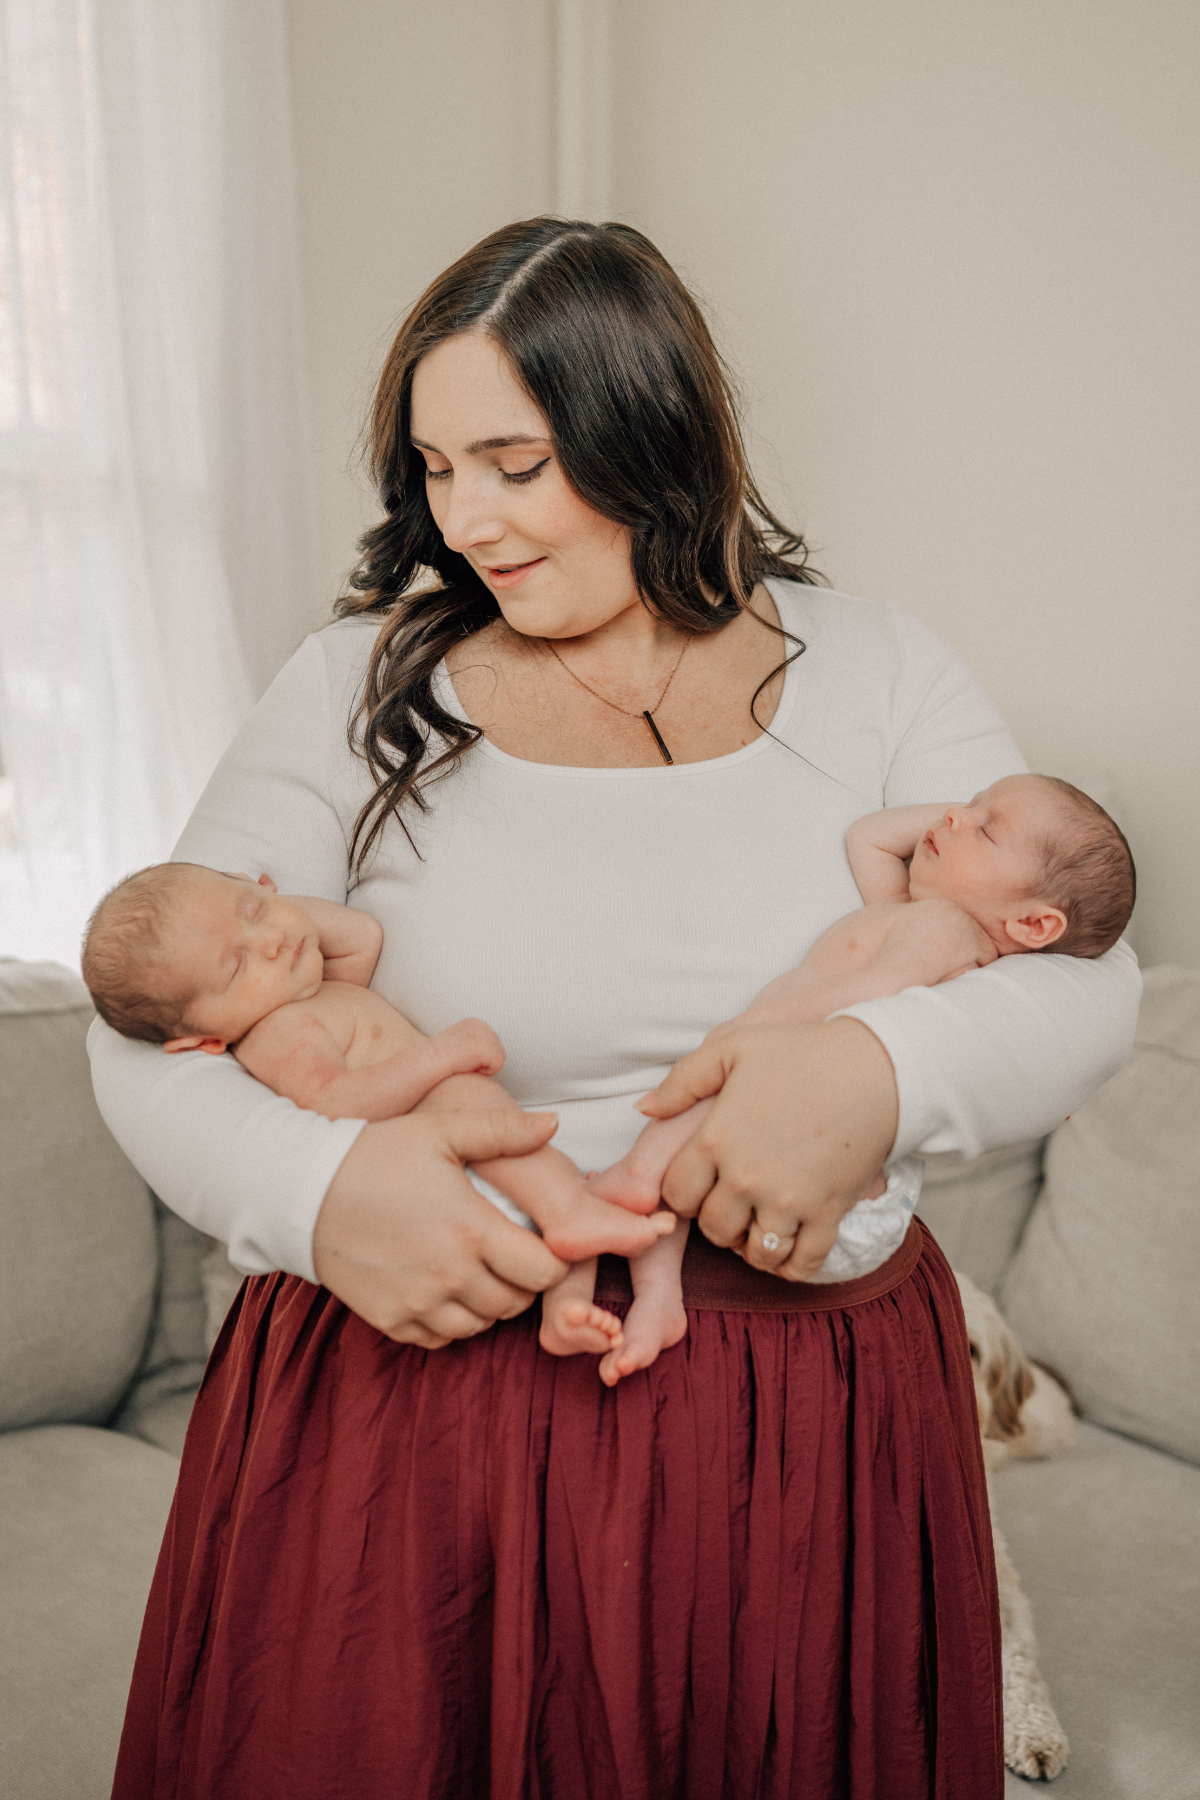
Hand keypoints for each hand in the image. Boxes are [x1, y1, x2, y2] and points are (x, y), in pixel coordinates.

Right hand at [312, 1109, 568, 1343]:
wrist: (304, 1191)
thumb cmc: (374, 1155)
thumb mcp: (439, 1130)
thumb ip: (501, 1130)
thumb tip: (552, 1124)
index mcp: (471, 1230)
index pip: (543, 1272)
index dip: (552, 1260)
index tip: (541, 1242)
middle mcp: (449, 1275)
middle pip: (516, 1303)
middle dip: (523, 1282)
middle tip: (511, 1255)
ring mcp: (418, 1302)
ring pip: (480, 1326)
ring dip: (488, 1304)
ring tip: (477, 1271)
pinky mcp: (390, 1319)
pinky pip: (440, 1338)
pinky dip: (450, 1321)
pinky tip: (443, 1289)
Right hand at [433, 1016, 505, 1078]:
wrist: (429, 1061)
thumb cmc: (438, 1060)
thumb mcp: (457, 1046)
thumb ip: (471, 1045)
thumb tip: (483, 1056)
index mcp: (474, 1023)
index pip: (491, 1045)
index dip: (478, 1058)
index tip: (462, 1059)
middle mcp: (482, 1025)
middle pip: (498, 1051)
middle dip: (484, 1062)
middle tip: (463, 1063)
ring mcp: (486, 1034)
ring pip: (499, 1059)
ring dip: (484, 1067)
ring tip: (465, 1064)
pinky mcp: (488, 1047)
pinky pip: (497, 1066)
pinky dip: (485, 1072)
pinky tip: (468, 1067)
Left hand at [640, 1017, 898, 1279]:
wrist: (878, 1066)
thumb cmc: (802, 1052)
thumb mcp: (733, 1049)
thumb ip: (682, 1081)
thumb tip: (644, 1109)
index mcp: (716, 1139)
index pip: (675, 1197)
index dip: (684, 1193)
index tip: (703, 1182)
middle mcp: (746, 1177)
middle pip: (713, 1230)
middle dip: (718, 1220)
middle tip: (735, 1201)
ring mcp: (789, 1200)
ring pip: (755, 1253)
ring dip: (753, 1244)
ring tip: (761, 1220)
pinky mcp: (828, 1213)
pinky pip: (800, 1264)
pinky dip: (791, 1262)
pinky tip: (791, 1241)